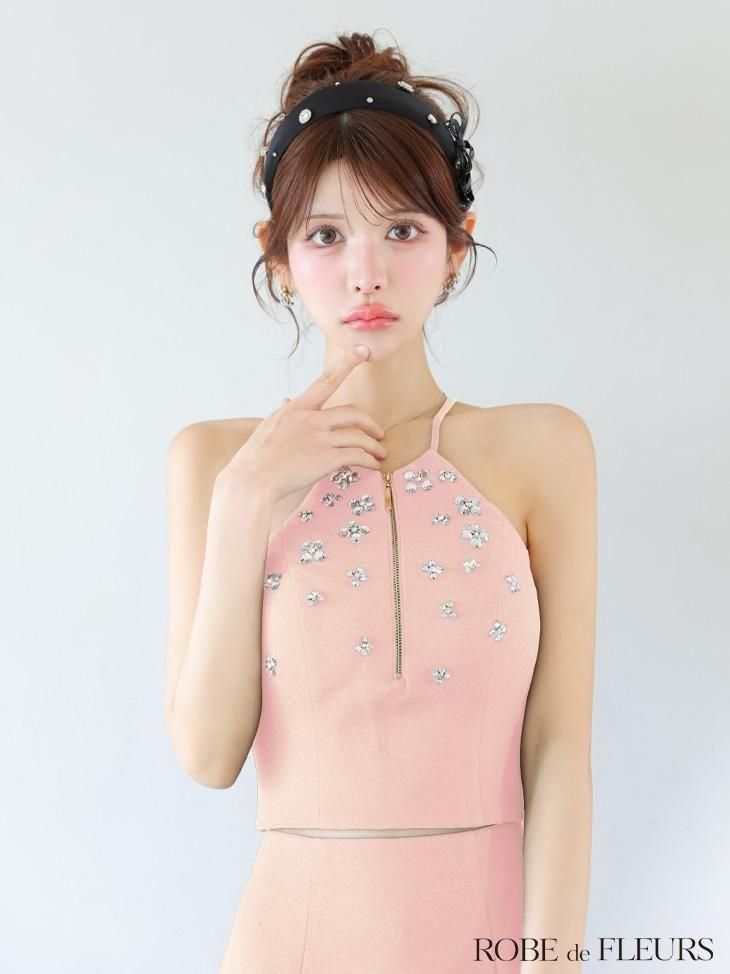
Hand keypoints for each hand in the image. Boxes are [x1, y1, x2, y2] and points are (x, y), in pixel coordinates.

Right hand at [220, 346, 387, 501]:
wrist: (253, 479)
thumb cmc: (257, 457)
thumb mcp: (270, 426)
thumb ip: (286, 413)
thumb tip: (287, 400)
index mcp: (296, 408)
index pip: (326, 380)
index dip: (346, 364)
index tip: (362, 350)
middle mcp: (310, 419)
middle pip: (353, 413)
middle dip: (370, 423)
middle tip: (378, 433)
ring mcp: (319, 438)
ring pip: (359, 437)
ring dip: (374, 446)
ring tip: (380, 454)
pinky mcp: (327, 458)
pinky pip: (357, 456)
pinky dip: (369, 461)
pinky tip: (373, 466)